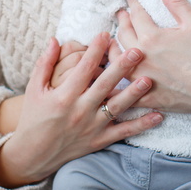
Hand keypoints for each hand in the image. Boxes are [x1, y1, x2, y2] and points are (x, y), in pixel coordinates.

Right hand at [0, 33, 162, 188]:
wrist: (32, 155)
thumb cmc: (33, 118)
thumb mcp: (34, 89)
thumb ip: (45, 63)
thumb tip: (56, 39)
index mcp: (64, 96)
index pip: (84, 67)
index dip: (95, 49)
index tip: (106, 34)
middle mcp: (80, 111)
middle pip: (105, 84)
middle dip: (122, 67)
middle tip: (138, 51)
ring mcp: (91, 127)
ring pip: (117, 108)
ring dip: (134, 94)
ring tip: (149, 80)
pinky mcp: (99, 141)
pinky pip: (123, 133)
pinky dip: (141, 125)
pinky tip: (158, 116)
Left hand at [115, 0, 190, 118]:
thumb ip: (175, 0)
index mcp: (151, 37)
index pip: (136, 14)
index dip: (132, 3)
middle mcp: (141, 57)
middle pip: (123, 34)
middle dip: (122, 20)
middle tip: (121, 14)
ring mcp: (141, 78)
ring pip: (116, 60)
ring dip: (113, 46)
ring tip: (114, 40)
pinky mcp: (144, 96)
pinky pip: (123, 86)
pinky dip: (117, 77)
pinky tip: (115, 73)